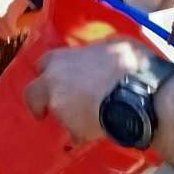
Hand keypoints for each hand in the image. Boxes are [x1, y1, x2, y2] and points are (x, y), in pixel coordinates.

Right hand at [23, 38, 151, 142]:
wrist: (142, 95)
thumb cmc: (106, 117)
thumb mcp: (84, 131)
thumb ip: (72, 125)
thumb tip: (74, 132)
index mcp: (50, 84)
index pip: (31, 92)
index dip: (35, 105)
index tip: (42, 114)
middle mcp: (63, 61)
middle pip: (45, 63)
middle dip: (49, 75)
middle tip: (60, 88)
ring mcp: (88, 48)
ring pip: (75, 54)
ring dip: (79, 66)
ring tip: (92, 80)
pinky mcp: (113, 41)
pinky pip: (104, 50)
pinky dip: (106, 60)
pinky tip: (117, 72)